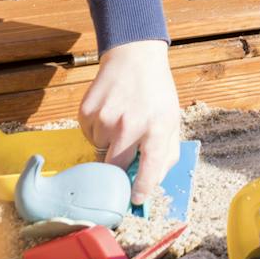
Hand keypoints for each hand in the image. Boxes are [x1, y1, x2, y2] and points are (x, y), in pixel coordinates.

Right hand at [78, 39, 180, 205]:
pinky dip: (97, 132)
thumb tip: (151, 184)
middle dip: (118, 172)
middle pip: (116, 167)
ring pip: (100, 152)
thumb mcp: (172, 120)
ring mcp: (105, 118)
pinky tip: (109, 113)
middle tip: (123, 162)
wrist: (134, 58)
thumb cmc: (156, 93)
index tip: (135, 200)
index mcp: (158, 127)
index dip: (141, 189)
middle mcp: (130, 124)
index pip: (149, 168)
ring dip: (109, 146)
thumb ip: (166, 154)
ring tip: (121, 122)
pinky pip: (89, 137)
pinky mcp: (86, 113)